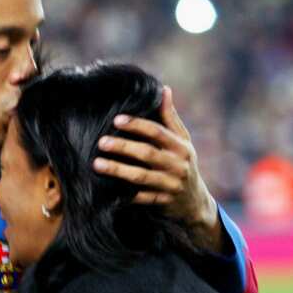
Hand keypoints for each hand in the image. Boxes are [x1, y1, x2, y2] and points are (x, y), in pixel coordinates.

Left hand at [93, 86, 224, 252]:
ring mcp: (170, 185)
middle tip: (101, 142)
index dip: (137, 125)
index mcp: (180, 146)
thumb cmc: (183, 164)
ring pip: (141, 177)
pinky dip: (125, 194)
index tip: (116, 120)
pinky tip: (107, 189)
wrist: (195, 202)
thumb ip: (171, 118)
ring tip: (97, 164)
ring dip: (118, 170)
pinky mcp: (163, 202)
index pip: (157, 132)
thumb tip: (164, 90)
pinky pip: (141, 198)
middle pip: (147, 153)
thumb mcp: (183, 141)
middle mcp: (177, 165)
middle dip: (123, 146)